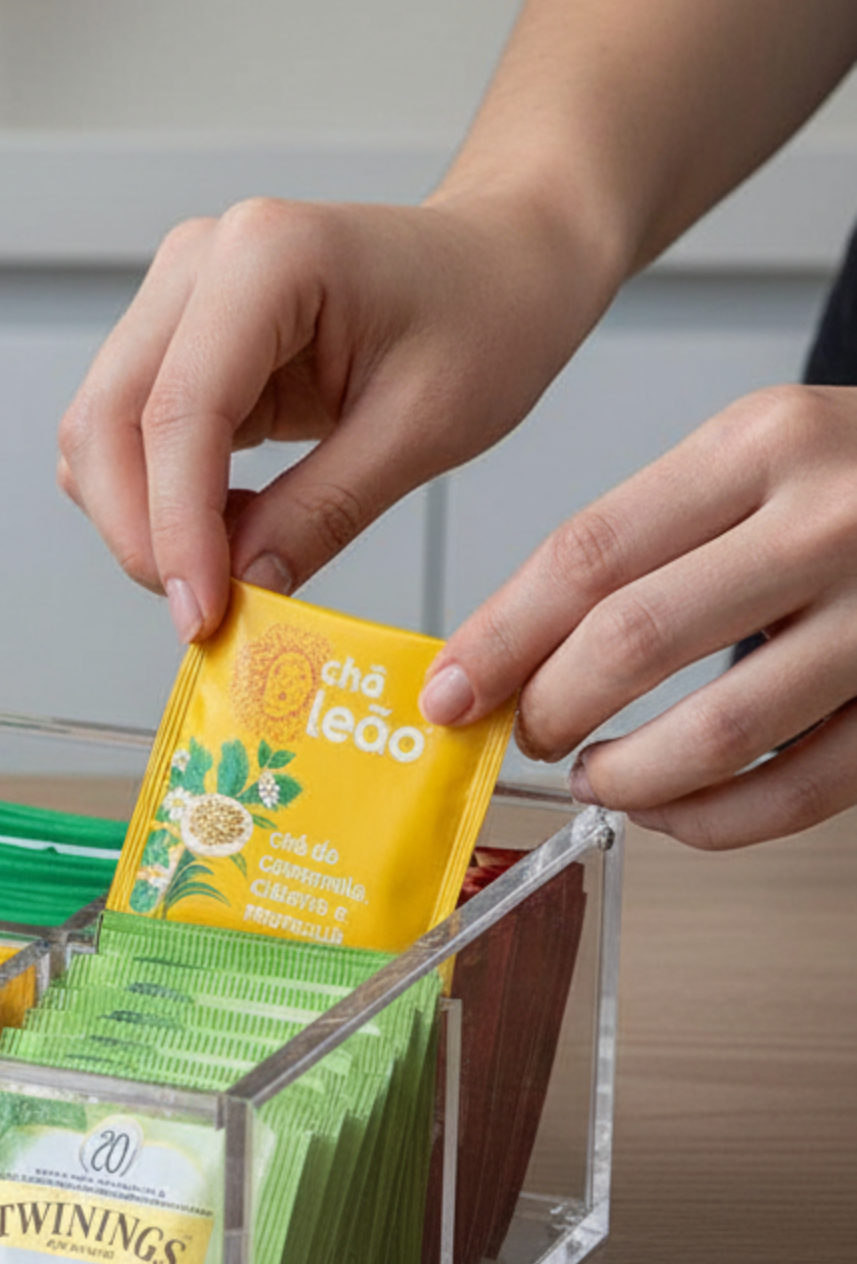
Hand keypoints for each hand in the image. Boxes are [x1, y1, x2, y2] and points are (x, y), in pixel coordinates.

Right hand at [57, 192, 607, 641]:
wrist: (502, 263)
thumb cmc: (488, 315)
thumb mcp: (424, 429)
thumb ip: (322, 513)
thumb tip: (241, 594)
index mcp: (268, 257)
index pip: (178, 413)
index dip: (175, 529)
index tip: (201, 616)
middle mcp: (200, 264)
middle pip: (105, 422)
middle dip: (140, 533)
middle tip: (203, 610)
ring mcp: (177, 298)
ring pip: (97, 435)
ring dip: (139, 521)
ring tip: (224, 567)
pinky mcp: (177, 341)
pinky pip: (126, 437)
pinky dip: (154, 501)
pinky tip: (224, 526)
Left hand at [419, 385, 856, 847]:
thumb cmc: (855, 480)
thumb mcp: (750, 459)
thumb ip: (636, 543)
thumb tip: (497, 655)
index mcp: (763, 443)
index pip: (587, 556)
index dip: (498, 641)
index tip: (447, 694)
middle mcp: (831, 520)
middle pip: (634, 641)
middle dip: (549, 708)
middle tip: (523, 733)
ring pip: (715, 733)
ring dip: (626, 778)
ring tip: (595, 778)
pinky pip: (799, 792)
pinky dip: (711, 821)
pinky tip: (671, 810)